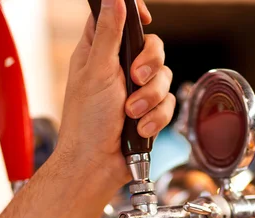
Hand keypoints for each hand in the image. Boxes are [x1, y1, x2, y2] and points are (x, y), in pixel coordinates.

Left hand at [56, 0, 174, 189]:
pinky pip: (168, 106)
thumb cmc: (87, 124)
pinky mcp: (150, 114)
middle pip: (152, 48)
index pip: (118, 19)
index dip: (133, 15)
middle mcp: (118, 71)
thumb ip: (108, 33)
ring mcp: (136, 93)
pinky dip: (155, 118)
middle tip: (135, 78)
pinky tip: (140, 130)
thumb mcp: (96, 71)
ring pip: (163, 79)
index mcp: (98, 54)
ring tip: (131, 114)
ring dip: (149, 99)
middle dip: (149, 65)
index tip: (144, 19)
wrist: (96, 165)